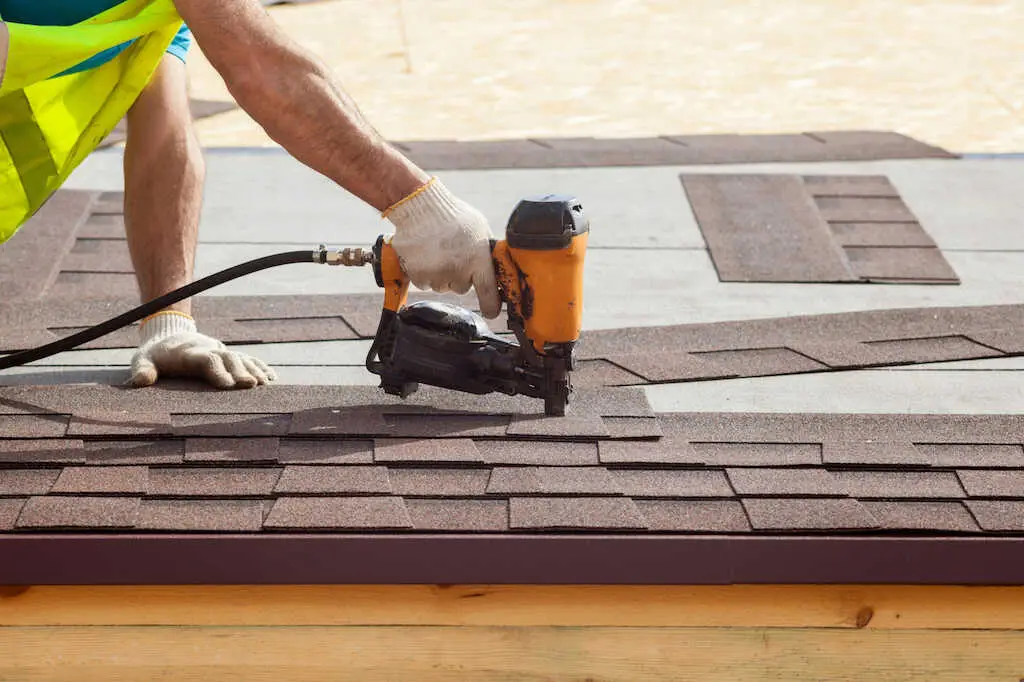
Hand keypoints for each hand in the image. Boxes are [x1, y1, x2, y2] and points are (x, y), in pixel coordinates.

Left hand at [129, 312, 275, 388]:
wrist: (169, 334)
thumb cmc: (154, 355)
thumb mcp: (142, 360)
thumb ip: (142, 370)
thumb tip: (141, 382)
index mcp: (189, 353)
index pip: (206, 359)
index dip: (217, 371)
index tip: (227, 386)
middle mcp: (208, 350)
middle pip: (229, 358)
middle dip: (241, 371)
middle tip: (251, 386)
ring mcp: (220, 351)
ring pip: (241, 358)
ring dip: (254, 370)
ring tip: (265, 384)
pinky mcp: (227, 355)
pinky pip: (248, 359)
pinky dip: (260, 367)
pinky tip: (271, 378)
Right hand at [385, 177, 501, 317]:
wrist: (420, 207)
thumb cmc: (453, 215)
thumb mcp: (480, 229)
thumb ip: (487, 250)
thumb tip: (497, 265)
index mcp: (478, 260)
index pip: (488, 291)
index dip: (491, 305)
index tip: (491, 312)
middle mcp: (458, 271)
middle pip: (462, 288)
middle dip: (459, 275)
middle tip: (453, 254)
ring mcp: (437, 275)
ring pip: (442, 286)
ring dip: (440, 274)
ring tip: (436, 251)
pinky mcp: (418, 275)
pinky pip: (424, 283)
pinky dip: (423, 273)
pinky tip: (424, 254)